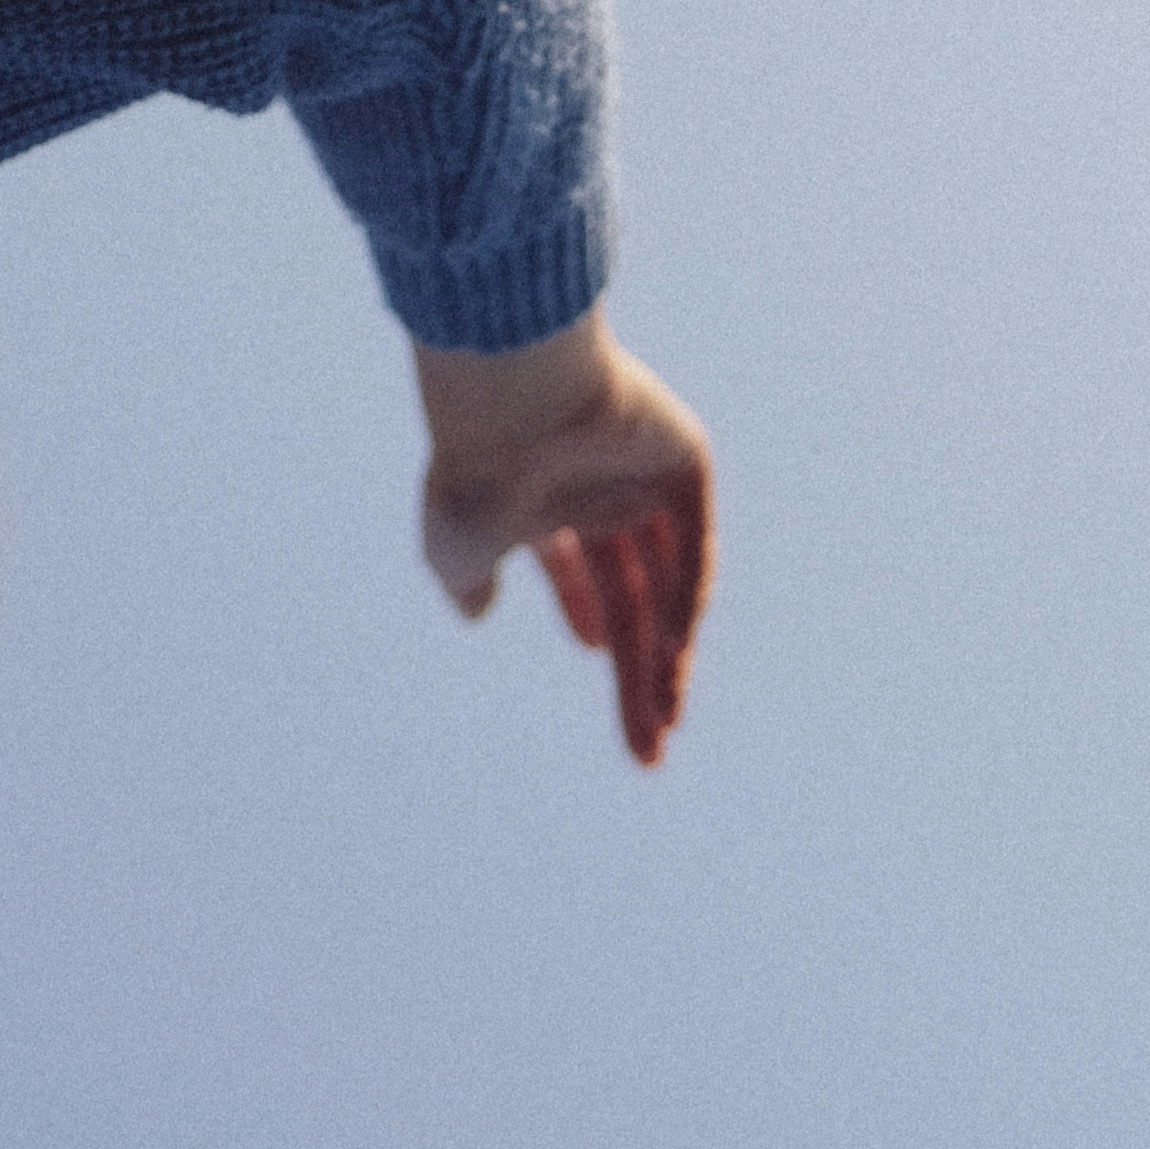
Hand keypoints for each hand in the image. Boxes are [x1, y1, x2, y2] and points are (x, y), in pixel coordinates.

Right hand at [415, 314, 713, 765]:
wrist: (515, 408)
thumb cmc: (476, 479)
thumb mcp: (455, 550)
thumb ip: (466, 581)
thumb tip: (475, 611)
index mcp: (544, 506)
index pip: (580, 571)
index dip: (589, 618)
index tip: (595, 660)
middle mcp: (596, 491)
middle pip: (632, 595)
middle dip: (638, 671)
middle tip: (648, 739)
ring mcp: (642, 475)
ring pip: (668, 579)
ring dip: (670, 649)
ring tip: (667, 712)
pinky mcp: (682, 458)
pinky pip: (694, 542)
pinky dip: (690, 596)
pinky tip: (680, 648)